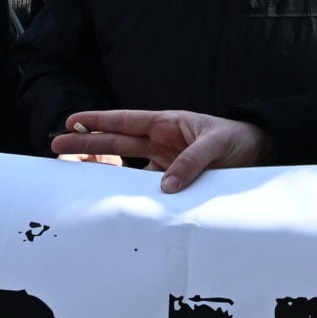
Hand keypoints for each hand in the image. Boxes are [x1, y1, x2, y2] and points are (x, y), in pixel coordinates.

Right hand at [52, 110, 272, 192]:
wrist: (260, 153)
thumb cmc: (240, 139)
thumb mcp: (217, 145)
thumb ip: (192, 163)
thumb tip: (165, 186)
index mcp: (168, 123)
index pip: (126, 121)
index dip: (99, 120)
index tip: (73, 120)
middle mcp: (161, 140)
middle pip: (116, 141)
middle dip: (86, 142)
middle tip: (56, 144)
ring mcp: (164, 159)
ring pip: (124, 162)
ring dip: (100, 166)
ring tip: (72, 170)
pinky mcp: (173, 176)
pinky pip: (144, 183)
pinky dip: (127, 190)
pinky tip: (109, 197)